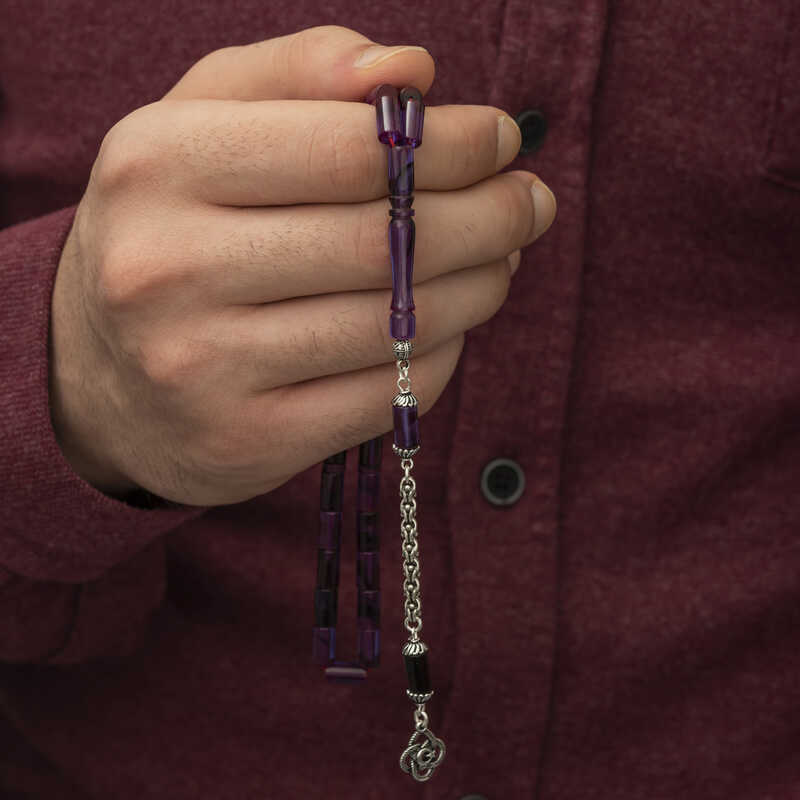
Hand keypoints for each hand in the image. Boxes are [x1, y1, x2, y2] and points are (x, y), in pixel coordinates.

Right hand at [49, 25, 556, 505]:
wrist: (103, 375)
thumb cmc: (174, 230)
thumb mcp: (206, 123)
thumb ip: (299, 73)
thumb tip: (411, 71)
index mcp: (160, 167)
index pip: (350, 151)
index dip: (450, 145)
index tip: (502, 139)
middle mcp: (171, 271)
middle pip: (383, 243)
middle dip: (488, 217)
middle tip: (529, 204)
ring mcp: (206, 370)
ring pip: (395, 324)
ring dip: (479, 288)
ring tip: (501, 260)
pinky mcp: (248, 443)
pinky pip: (386, 395)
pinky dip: (440, 354)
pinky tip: (448, 325)